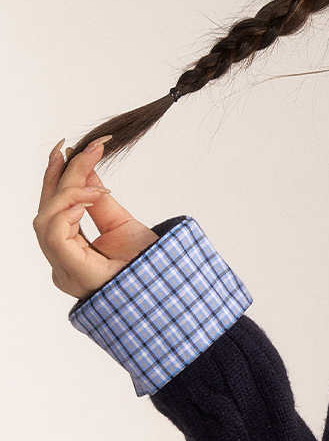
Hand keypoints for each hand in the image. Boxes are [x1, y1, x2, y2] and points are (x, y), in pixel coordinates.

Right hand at [34, 137, 158, 301]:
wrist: (172, 292)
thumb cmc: (150, 266)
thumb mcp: (122, 225)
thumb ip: (99, 202)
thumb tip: (86, 171)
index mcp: (71, 256)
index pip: (52, 212)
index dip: (55, 180)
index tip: (67, 150)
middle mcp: (62, 265)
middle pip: (45, 212)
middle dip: (59, 177)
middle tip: (79, 149)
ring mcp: (65, 271)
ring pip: (45, 221)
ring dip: (67, 191)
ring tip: (95, 183)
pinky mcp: (75, 272)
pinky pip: (55, 235)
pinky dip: (66, 211)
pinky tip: (86, 201)